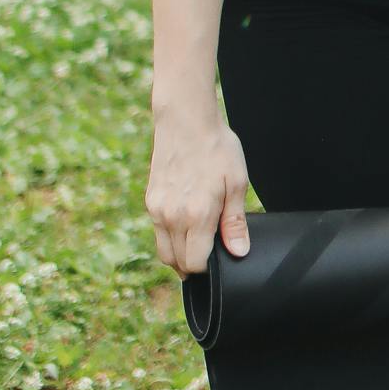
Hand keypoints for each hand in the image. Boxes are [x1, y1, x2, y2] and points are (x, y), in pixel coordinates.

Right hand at [146, 105, 252, 275]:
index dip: (210, 269)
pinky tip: (186, 227)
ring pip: (164, 251)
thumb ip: (235, 222)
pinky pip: (158, 232)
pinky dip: (170, 238)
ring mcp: (157, 209)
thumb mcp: (236, 182)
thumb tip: (238, 252)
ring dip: (179, 255)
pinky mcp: (150, 200)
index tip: (220, 258)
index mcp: (196, 214)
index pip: (196, 263)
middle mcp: (172, 216)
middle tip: (211, 254)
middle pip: (178, 263)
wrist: (186, 120)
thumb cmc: (216, 148)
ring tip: (198, 244)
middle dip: (194, 265)